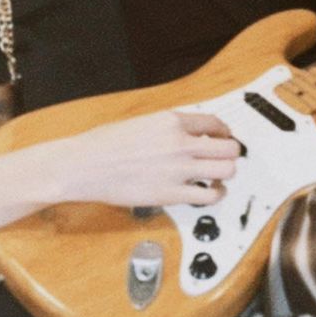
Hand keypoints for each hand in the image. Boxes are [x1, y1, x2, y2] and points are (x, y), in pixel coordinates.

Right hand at [59, 109, 240, 208]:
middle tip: (225, 157)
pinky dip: (217, 194)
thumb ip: (168, 127)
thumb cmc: (104, 144)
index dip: (224, 132)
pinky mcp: (172, 194)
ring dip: (226, 173)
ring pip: (226, 171)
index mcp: (171, 121)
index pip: (215, 123)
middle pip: (229, 148)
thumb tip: (186, 133)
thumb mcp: (141, 122)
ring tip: (220, 176)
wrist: (84, 165)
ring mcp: (178, 170)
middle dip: (231, 153)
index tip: (224, 137)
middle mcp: (180, 143)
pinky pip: (210, 196)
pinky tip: (212, 192)